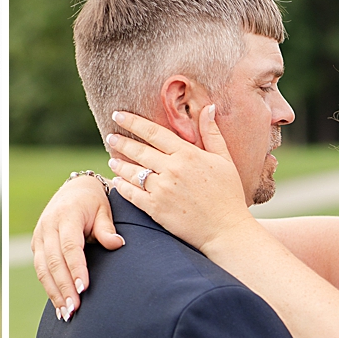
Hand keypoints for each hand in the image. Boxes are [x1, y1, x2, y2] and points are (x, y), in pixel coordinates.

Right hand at [31, 172, 121, 320]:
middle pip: (53, 261)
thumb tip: (118, 244)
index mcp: (66, 215)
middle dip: (63, 287)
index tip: (84, 289)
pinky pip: (40, 270)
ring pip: (42, 269)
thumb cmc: (94, 203)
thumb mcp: (104, 210)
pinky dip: (49, 288)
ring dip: (54, 293)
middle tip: (75, 309)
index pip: (70, 246)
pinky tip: (59, 306)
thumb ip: (107, 229)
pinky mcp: (36, 245)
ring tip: (66, 314)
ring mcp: (39, 236)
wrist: (74, 190)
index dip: (76, 268)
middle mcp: (48, 226)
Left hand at [105, 107, 253, 251]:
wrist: (226, 229)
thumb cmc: (228, 194)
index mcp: (187, 154)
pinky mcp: (155, 209)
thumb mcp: (224, 160)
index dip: (133, 122)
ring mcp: (162, 189)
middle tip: (110, 137)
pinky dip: (122, 186)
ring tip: (112, 159)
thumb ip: (212, 133)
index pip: (153, 132)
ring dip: (119, 164)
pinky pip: (132, 194)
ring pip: (132, 172)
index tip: (119, 115)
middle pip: (139, 150)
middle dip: (121, 142)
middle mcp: (172, 169)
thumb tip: (208, 107)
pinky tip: (117, 181)